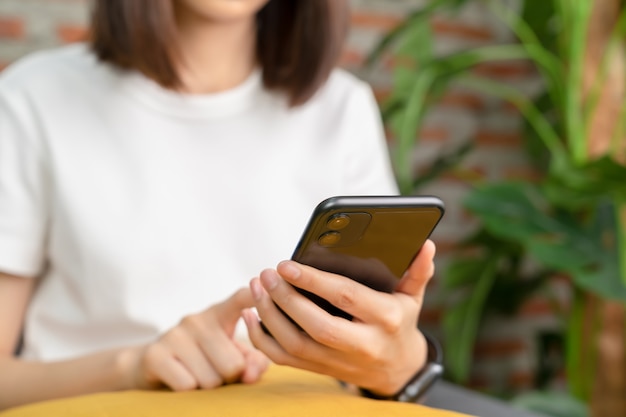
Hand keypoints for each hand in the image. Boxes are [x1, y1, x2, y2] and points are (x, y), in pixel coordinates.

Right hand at [124, 288, 268, 390]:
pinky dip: (189, 391)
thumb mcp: (235, 356)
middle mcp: (198, 319)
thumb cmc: (207, 359)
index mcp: (221, 313)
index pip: (241, 298)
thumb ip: (253, 363)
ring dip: (209, 386)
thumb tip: (250, 375)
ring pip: (211, 380)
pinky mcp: (155, 354)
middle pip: (233, 365)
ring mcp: (175, 334)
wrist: (154, 364)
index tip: (264, 284)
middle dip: (230, 378)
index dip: (255, 296)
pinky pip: (187, 385)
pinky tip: (181, 377)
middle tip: (217, 369)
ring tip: (199, 373)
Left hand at [243, 240, 435, 395]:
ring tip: (257, 287)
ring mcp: (340, 362)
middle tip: (266, 273)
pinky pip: (285, 359)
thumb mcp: (412, 298)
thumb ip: (417, 271)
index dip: (313, 280)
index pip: (345, 297)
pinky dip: (262, 340)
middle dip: (285, 298)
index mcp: (386, 319)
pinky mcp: (321, 370)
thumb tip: (425, 244)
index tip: (287, 264)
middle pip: (315, 325)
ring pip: (296, 344)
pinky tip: (251, 315)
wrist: (396, 370)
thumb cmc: (400, 323)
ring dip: (269, 315)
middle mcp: (362, 343)